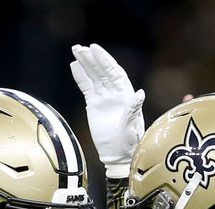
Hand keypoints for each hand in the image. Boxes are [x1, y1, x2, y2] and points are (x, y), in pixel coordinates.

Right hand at [69, 43, 144, 177]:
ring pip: (94, 76)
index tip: (94, 49)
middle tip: (81, 48)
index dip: (104, 60)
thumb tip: (140, 93)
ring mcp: (104, 98)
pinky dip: (80, 77)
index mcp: (125, 94)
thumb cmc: (129, 143)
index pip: (113, 72)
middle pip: (102, 71)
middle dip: (92, 58)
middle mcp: (115, 93)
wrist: (118, 155)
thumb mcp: (131, 127)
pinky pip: (87, 87)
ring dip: (86, 63)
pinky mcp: (94, 105)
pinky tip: (74, 66)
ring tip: (76, 50)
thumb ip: (133, 109)